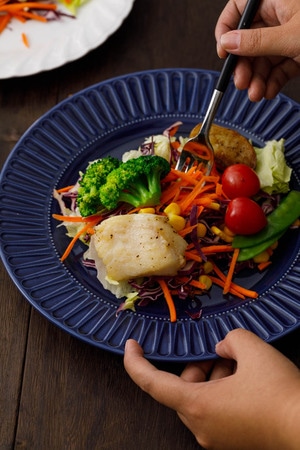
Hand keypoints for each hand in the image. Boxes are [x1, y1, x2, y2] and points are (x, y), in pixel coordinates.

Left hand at [124, 328, 299, 449]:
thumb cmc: (279, 395)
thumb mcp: (252, 349)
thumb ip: (229, 340)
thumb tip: (223, 349)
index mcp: (197, 406)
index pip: (152, 383)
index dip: (135, 363)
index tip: (130, 346)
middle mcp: (202, 426)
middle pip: (182, 388)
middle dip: (197, 366)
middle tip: (218, 354)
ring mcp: (216, 437)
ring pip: (200, 399)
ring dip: (213, 377)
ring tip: (239, 366)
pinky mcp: (231, 441)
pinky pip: (215, 411)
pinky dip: (222, 391)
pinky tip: (245, 380)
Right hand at [215, 0, 299, 100]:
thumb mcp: (291, 36)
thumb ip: (258, 40)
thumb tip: (228, 42)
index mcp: (276, 0)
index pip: (238, 9)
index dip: (226, 30)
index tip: (224, 52)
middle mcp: (280, 16)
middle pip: (249, 40)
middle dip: (244, 66)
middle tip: (241, 82)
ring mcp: (289, 36)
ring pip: (263, 59)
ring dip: (256, 80)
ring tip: (256, 93)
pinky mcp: (298, 54)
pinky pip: (278, 68)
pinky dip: (272, 82)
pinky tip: (269, 91)